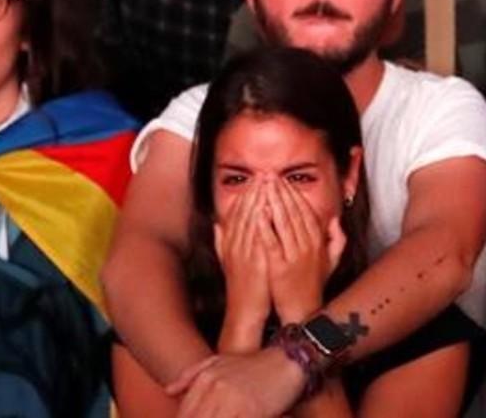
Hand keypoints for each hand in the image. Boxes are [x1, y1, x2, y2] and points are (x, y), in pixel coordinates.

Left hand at [167, 347, 306, 417]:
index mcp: (204, 378)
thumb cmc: (257, 365)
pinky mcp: (250, 410)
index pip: (184, 414)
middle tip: (223, 417)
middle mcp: (213, 386)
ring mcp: (231, 398)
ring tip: (230, 417)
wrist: (290, 359)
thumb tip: (169, 390)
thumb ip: (192, 375)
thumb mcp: (221, 362)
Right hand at [214, 182, 271, 344]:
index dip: (246, 194)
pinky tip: (269, 208)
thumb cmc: (241, 287)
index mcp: (231, 243)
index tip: (255, 179)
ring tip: (268, 184)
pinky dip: (263, 220)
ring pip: (251, 220)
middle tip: (264, 174)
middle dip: (254, 191)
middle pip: (244, 212)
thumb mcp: (227, 261)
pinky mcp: (255, 261)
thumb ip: (222, 241)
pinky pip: (259, 236)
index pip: (237, 213)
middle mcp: (236, 245)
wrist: (244, 312)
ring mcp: (245, 252)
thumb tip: (216, 223)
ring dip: (259, 200)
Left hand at [261, 180, 330, 322]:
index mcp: (318, 242)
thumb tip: (335, 220)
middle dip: (280, 191)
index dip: (293, 193)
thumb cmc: (314, 286)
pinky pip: (271, 241)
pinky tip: (256, 212)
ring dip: (272, 201)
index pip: (305, 211)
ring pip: (282, 222)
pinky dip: (264, 225)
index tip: (283, 180)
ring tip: (262, 186)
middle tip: (269, 175)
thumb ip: (337, 240)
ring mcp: (294, 256)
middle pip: (293, 211)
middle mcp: (307, 246)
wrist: (303, 311)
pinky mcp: (279, 266)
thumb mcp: (332, 262)